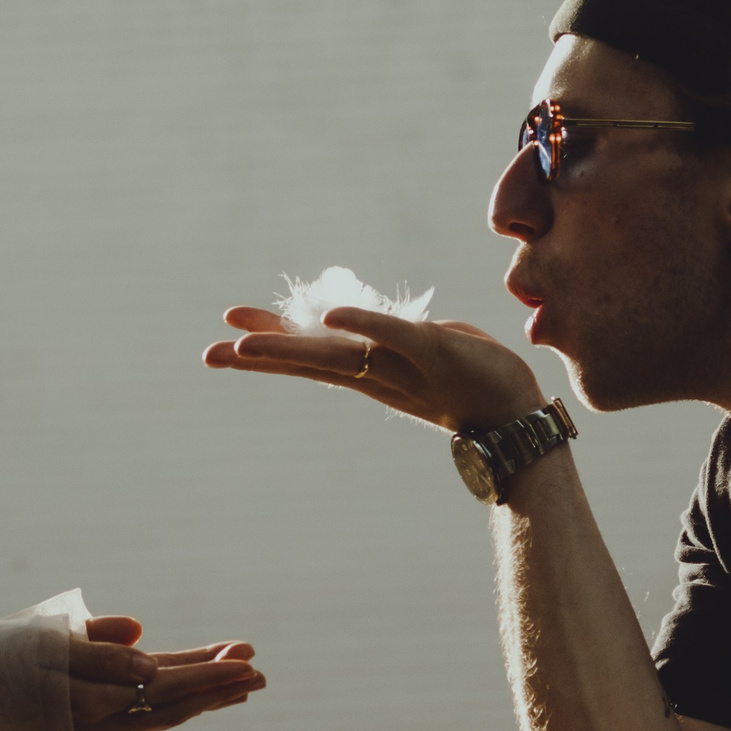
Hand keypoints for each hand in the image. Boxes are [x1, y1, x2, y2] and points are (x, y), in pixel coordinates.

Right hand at [65, 615, 263, 730]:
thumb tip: (140, 631)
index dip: (204, 670)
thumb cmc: (12, 658)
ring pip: (165, 714)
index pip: (160, 682)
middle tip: (260, 672)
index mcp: (86, 697)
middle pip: (170, 703)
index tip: (242, 659)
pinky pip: (152, 717)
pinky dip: (186, 705)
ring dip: (209, 698)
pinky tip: (213, 697)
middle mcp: (99, 723)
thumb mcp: (46, 641)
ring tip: (249, 682)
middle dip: (217, 686)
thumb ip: (95, 642)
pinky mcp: (103, 730)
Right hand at [202, 304, 546, 433]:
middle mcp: (376, 371)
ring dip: (289, 347)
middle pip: (308, 361)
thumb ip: (391, 333)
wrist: (519, 413)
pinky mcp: (431, 351)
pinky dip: (363, 324)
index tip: (228, 341)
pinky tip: (331, 317)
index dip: (270, 347)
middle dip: (259, 356)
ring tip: (243, 346)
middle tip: (211, 354)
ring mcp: (400, 363)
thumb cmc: (475, 374)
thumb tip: (370, 323)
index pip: (311, 356)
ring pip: (334, 354)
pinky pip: (392, 334)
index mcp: (370, 371)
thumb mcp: (425, 346)